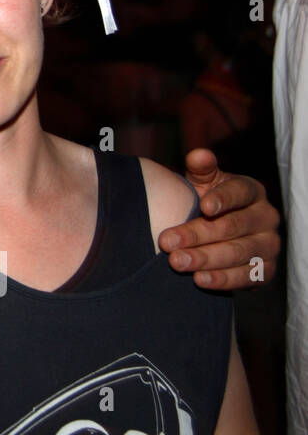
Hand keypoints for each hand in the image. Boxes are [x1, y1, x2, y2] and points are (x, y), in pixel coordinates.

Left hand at [159, 149, 280, 288]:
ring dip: (206, 259)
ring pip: (238, 253)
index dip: (223, 198)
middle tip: (167, 242)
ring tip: (177, 262)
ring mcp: (268, 245)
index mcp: (251, 191)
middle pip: (233, 226)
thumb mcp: (203, 183)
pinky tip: (199, 280)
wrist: (217, 234)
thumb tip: (198, 154)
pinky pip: (246, 276)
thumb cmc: (206, 201)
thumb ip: (201, 169)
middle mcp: (266, 217)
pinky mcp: (266, 270)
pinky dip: (223, 279)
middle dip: (198, 234)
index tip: (203, 206)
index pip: (240, 192)